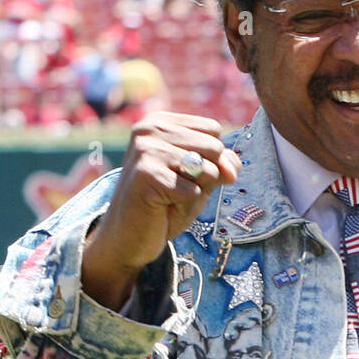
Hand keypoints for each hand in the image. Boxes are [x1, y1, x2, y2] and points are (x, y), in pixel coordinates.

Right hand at [83, 112, 240, 310]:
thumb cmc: (166, 204)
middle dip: (205, 176)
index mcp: (160, 121)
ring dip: (195, 192)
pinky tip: (161, 207)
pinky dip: (184, 206)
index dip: (210, 158)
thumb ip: (222, 164)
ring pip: (208, 169)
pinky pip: (194, 191)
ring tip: (169, 197)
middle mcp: (150, 128)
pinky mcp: (146, 175)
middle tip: (175, 189)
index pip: (213, 130)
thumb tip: (231, 169)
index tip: (181, 173)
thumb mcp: (200, 179)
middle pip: (214, 147)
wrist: (128, 238)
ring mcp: (146, 150)